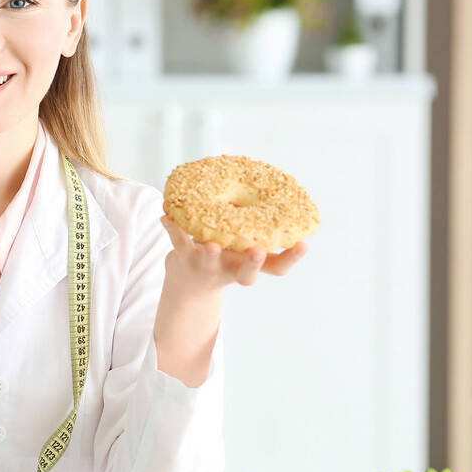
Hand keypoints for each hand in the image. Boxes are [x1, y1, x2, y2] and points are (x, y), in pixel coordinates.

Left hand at [160, 215, 307, 291]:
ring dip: (210, 254)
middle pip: (246, 274)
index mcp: (250, 265)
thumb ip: (258, 226)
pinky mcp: (184, 257)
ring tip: (211, 245)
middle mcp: (231, 269)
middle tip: (257, 250)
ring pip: (209, 261)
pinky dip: (172, 227)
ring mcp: (207, 265)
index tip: (304, 243)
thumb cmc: (226, 257)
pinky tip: (167, 215)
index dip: (292, 258)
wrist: (188, 283)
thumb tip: (279, 188)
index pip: (278, 268)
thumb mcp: (245, 247)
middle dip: (252, 263)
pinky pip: (178, 241)